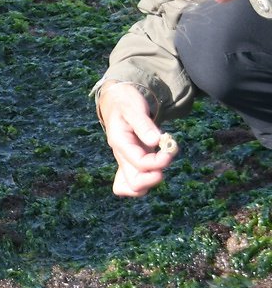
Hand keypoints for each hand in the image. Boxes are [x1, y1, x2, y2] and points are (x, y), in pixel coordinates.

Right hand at [97, 81, 174, 196]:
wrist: (116, 100)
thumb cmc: (125, 102)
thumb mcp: (133, 108)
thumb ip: (143, 125)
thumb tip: (155, 141)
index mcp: (120, 142)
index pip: (139, 163)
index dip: (158, 161)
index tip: (170, 150)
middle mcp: (122, 155)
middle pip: (133, 183)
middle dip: (152, 179)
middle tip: (166, 159)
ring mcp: (127, 160)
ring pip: (134, 186)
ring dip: (151, 180)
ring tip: (163, 159)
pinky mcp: (133, 160)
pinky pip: (134, 181)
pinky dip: (146, 180)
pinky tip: (157, 167)